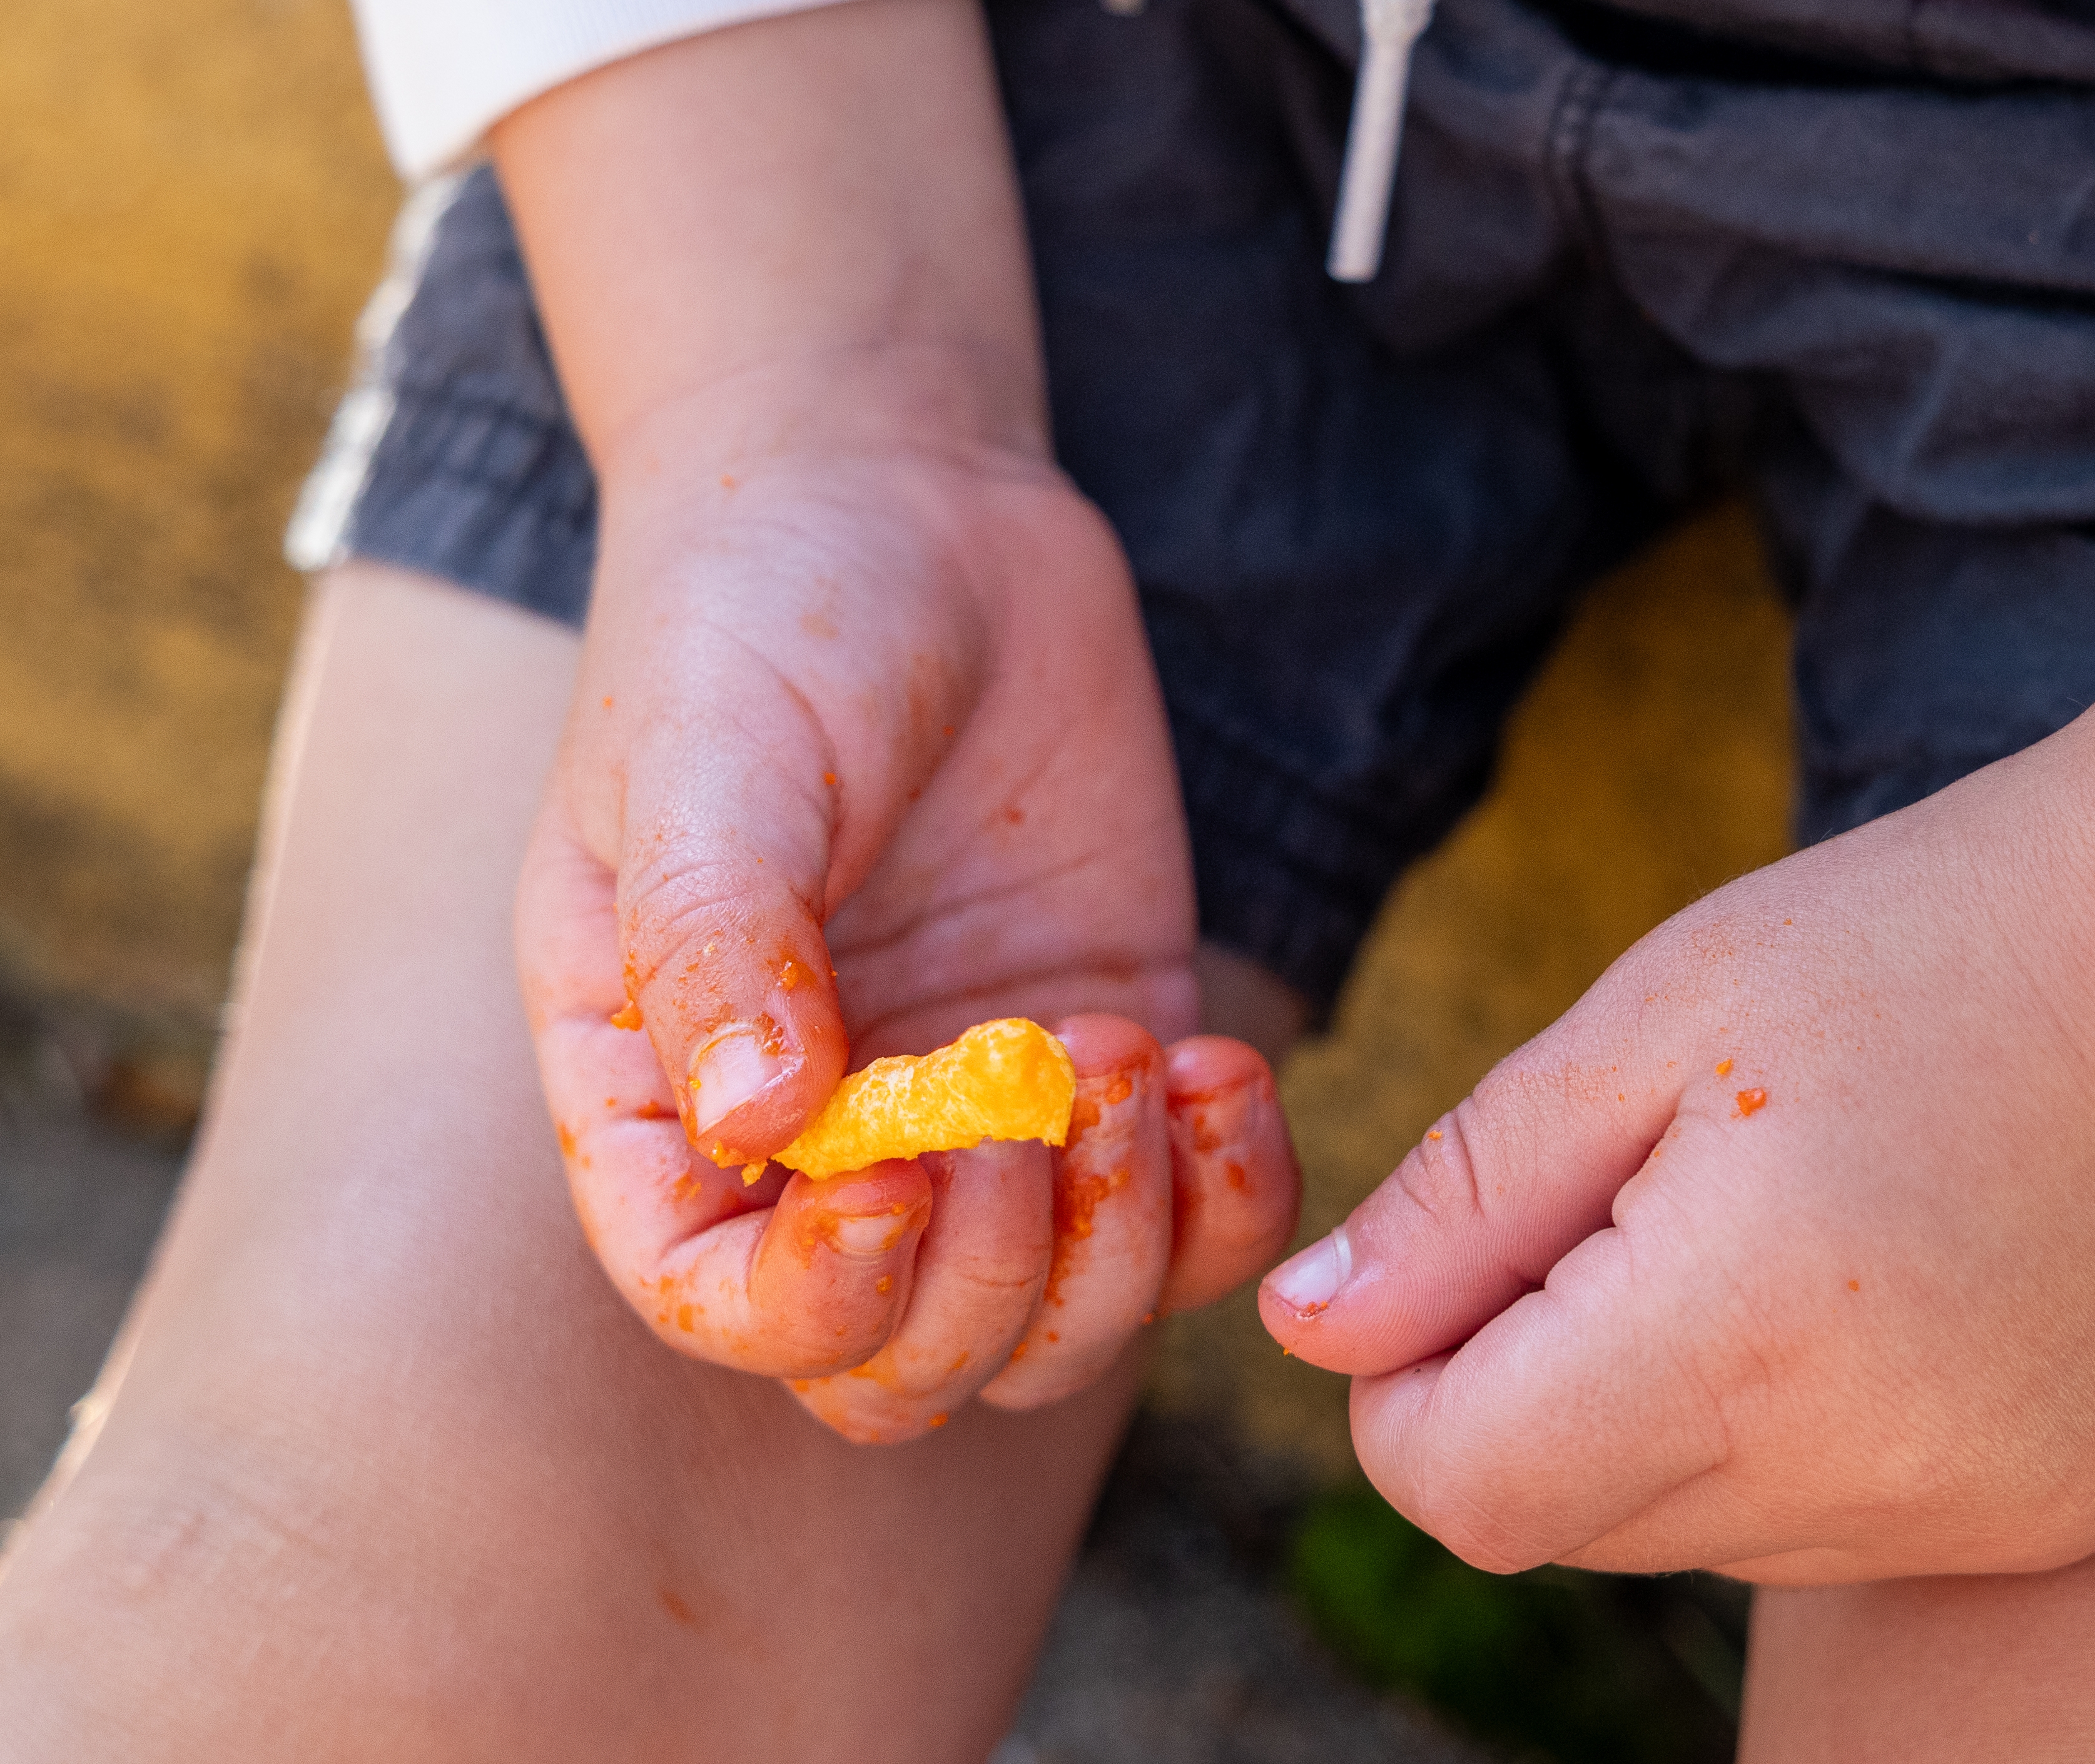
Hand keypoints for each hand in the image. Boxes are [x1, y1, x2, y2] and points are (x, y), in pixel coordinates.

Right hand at [516, 373, 1297, 1438]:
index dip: (810, 1300)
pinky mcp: (1111, 1066)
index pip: (712, 1298)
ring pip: (1059, 1329)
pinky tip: (1223, 1067)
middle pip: (905, 1364)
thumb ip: (719, 936)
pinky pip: (1191, 1225)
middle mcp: (820, 1147)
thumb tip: (758, 1121)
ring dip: (1124, 1245)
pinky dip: (1229, 1197)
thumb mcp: (708, 756)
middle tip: (1044, 1087)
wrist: (909, 504)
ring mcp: (978, 1121)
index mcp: (668, 1096)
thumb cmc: (759, 615)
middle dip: (995, 1280)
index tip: (903, 1174)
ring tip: (1136, 1053)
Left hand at [1262, 545, 2094, 1581]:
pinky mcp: (2066, 1518)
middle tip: (1622, 1203)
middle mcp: (1879, 1469)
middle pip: (1564, 1524)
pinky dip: (1795, 1435)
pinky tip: (1872, 1282)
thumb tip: (1306, 1330)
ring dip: (1662, 1414)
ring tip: (1766, 1223)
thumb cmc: (1927, 934)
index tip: (1461, 1256)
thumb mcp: (1655, 1018)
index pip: (1460, 1485)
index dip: (1403, 1386)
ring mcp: (1988, 1514)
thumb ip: (1467, 1195)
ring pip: (1695, 1536)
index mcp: (1751, 1327)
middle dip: (1524, 1391)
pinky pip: (1837, 1534)